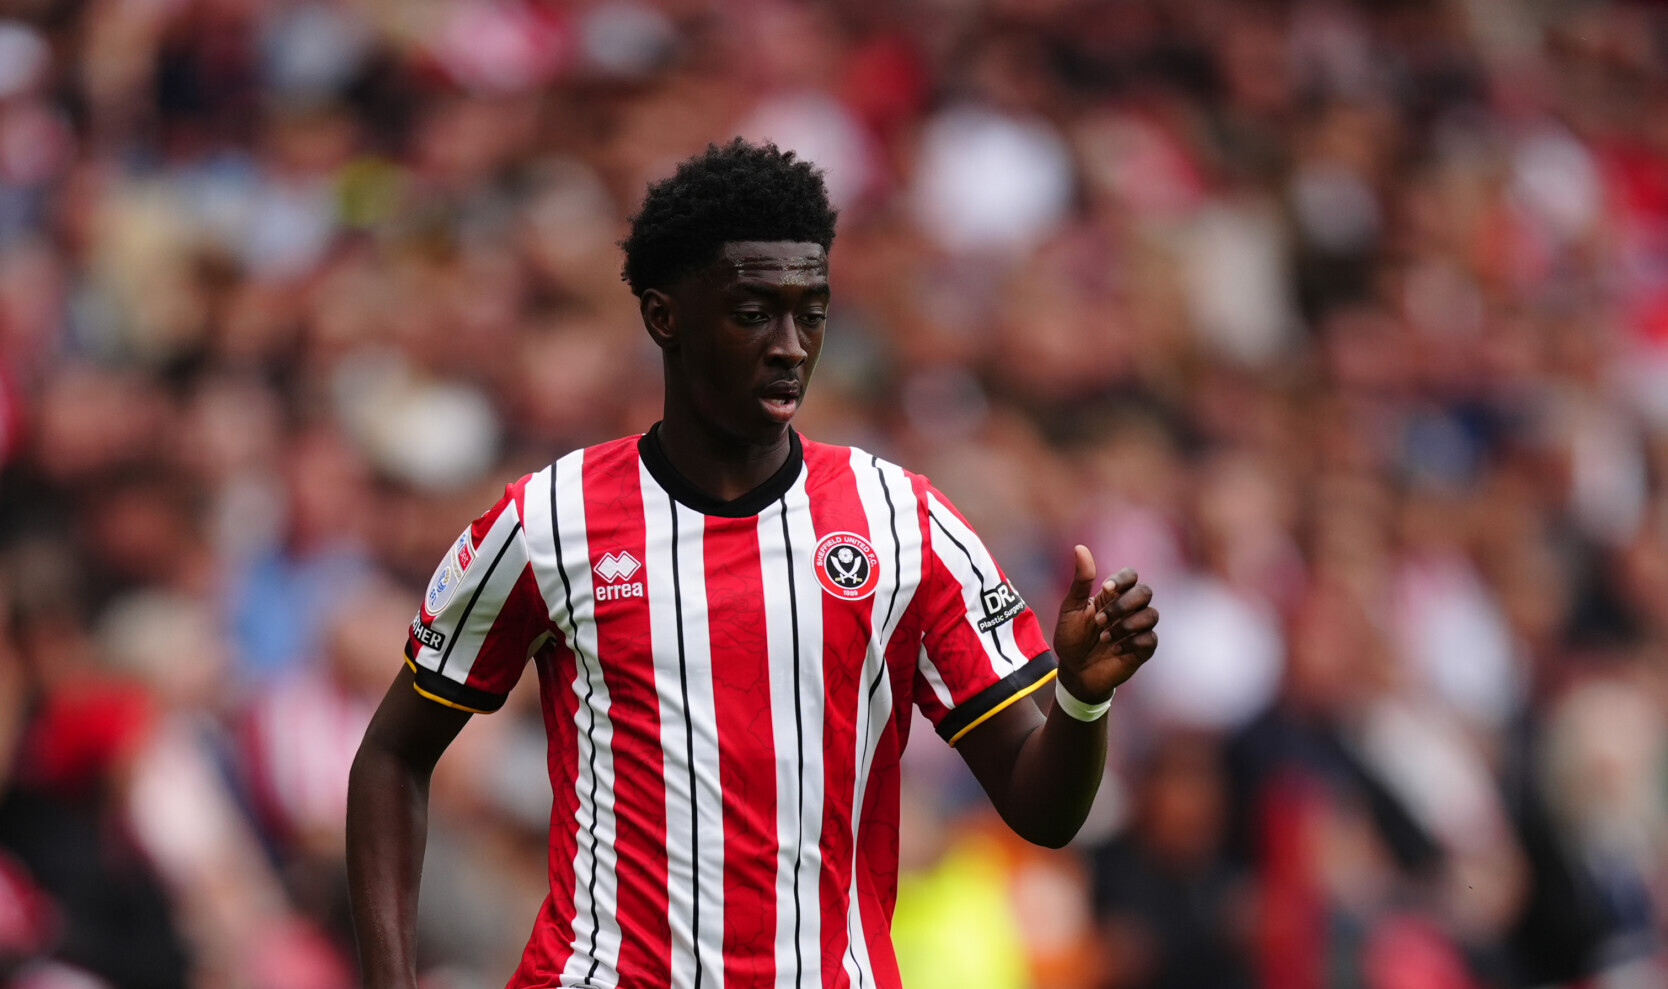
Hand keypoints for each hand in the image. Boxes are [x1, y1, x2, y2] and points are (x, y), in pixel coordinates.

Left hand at [1051, 546, 1158, 703]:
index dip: (1123, 578)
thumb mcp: (1070, 609)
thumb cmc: (1071, 638)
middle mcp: (1129, 609)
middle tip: (1100, 620)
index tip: (1105, 589)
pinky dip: (1132, 642)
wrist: (1074, 672)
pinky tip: (1115, 650)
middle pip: (1145, 592)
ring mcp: (1137, 629)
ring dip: (1126, 625)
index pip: (1131, 575)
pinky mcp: (1142, 649)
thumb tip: (1080, 547)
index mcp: (1112, 595)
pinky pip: (1150, 639)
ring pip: (1151, 614)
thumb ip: (1080, 581)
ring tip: (1104, 638)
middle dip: (1123, 604)